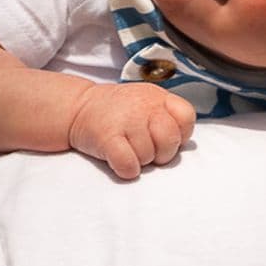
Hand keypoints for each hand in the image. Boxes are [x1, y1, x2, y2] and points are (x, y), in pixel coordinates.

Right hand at [65, 82, 196, 179]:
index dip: (179, 134)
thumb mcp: (147, 102)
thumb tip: (188, 143)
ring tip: (127, 148)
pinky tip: (118, 160)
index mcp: (158, 97)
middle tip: (146, 149)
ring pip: (148, 156)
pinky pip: (129, 165)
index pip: (186, 117)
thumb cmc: (118, 111)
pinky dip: (126, 169)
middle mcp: (144, 105)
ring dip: (139, 160)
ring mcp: (125, 120)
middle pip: (169, 140)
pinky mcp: (107, 137)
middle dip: (161, 153)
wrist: (78, 107)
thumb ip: (169, 116)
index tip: (162, 137)